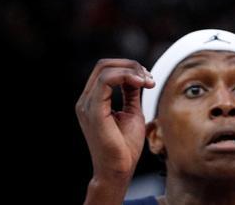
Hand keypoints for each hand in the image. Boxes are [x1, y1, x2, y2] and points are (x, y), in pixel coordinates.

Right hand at [75, 58, 154, 185]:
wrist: (119, 170)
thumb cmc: (125, 146)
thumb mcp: (132, 112)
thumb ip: (130, 93)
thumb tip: (136, 76)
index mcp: (93, 101)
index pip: (106, 69)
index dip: (129, 68)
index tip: (149, 80)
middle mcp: (86, 101)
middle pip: (104, 64)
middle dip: (131, 65)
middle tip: (149, 79)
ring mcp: (87, 105)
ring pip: (105, 69)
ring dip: (131, 70)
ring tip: (147, 82)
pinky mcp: (93, 111)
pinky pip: (106, 81)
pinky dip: (126, 76)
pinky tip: (141, 84)